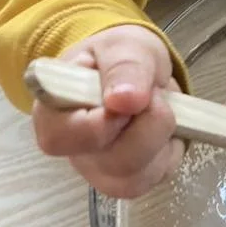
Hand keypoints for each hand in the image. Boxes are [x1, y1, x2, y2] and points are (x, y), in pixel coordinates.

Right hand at [31, 24, 183, 197]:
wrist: (136, 71)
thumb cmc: (118, 57)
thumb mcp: (124, 45)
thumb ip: (123, 67)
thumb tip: (124, 99)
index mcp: (54, 113)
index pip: (59, 138)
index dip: (97, 125)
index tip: (123, 100)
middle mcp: (74, 151)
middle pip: (111, 163)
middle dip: (148, 126)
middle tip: (154, 94)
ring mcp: (102, 172)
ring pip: (135, 178)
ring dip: (162, 137)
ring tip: (160, 106)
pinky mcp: (131, 181)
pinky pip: (158, 176)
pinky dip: (171, 148)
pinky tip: (164, 126)